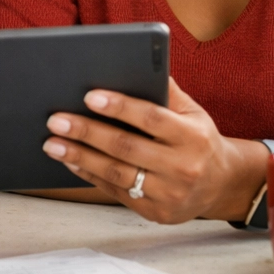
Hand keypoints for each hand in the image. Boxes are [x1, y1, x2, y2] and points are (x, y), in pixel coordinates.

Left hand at [41, 79, 265, 223]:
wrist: (221, 185)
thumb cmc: (198, 139)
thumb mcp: (193, 111)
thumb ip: (166, 90)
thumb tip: (138, 59)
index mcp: (193, 136)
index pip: (151, 118)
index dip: (120, 107)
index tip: (89, 96)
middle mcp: (183, 167)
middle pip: (126, 148)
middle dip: (87, 132)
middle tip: (56, 120)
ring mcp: (169, 194)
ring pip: (116, 173)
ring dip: (80, 157)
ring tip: (52, 143)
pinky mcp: (155, 213)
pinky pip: (116, 191)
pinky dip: (89, 175)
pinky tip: (71, 161)